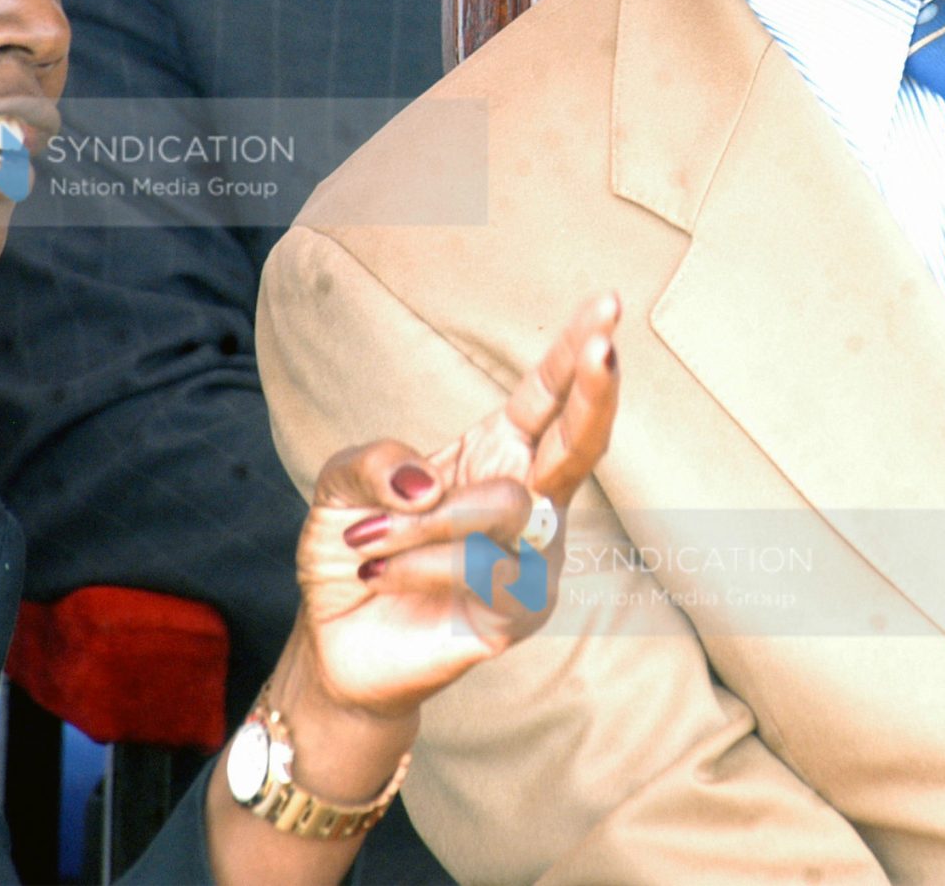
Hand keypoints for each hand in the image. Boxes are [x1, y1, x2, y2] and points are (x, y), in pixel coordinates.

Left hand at [294, 294, 620, 718]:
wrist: (336, 639)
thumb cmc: (356, 548)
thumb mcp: (343, 484)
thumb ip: (376, 462)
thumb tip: (427, 486)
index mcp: (498, 452)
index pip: (548, 395)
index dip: (577, 351)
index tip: (608, 304)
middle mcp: (529, 501)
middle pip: (580, 442)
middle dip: (596, 392)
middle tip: (603, 348)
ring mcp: (531, 560)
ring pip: (507, 508)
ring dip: (423, 521)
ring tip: (367, 538)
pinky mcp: (518, 614)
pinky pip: (481, 573)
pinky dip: (417, 565)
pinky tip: (379, 572)